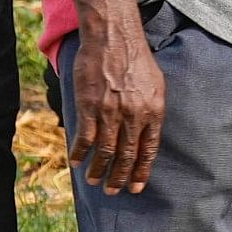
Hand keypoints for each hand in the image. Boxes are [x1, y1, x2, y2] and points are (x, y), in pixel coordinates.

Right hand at [70, 11, 165, 195]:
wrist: (114, 39)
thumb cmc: (137, 60)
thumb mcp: (156, 86)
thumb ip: (151, 111)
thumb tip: (145, 133)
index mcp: (154, 112)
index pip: (149, 150)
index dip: (141, 171)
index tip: (136, 187)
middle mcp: (134, 116)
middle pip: (127, 155)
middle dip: (120, 177)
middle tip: (113, 191)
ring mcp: (111, 113)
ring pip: (105, 151)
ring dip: (99, 170)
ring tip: (94, 181)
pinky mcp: (90, 107)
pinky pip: (85, 137)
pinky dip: (80, 152)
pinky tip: (76, 162)